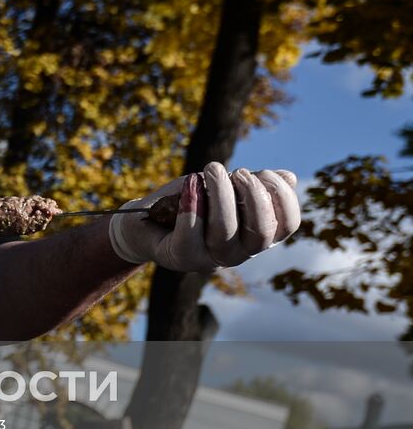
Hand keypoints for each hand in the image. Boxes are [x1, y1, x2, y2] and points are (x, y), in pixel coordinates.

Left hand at [109, 162, 299, 272]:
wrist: (141, 218)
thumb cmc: (187, 200)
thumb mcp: (222, 187)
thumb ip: (253, 184)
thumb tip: (288, 177)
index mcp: (254, 236)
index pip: (287, 225)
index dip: (283, 198)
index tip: (265, 174)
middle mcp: (238, 253)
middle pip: (261, 232)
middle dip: (253, 196)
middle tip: (238, 171)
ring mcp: (209, 259)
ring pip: (225, 232)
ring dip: (220, 194)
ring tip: (210, 169)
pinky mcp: (181, 257)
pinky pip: (191, 233)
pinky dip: (192, 205)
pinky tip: (190, 184)